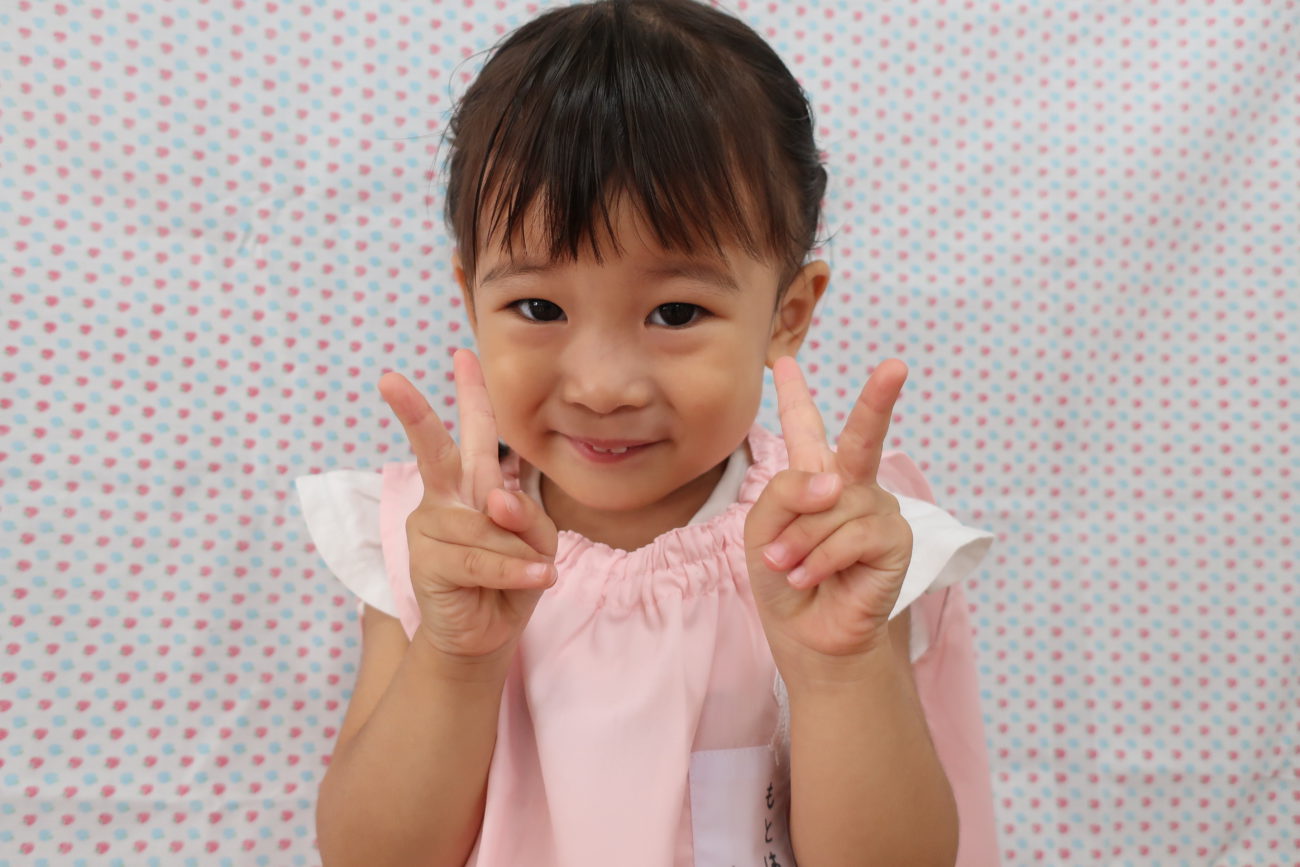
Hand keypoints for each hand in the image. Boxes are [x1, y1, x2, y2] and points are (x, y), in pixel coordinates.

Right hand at [377, 348, 557, 662]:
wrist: (486, 636)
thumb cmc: (510, 580)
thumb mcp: (536, 541)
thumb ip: (525, 514)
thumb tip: (493, 499)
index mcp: (473, 486)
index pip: (476, 434)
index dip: (471, 394)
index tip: (462, 354)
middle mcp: (446, 499)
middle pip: (434, 452)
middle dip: (415, 414)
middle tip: (389, 380)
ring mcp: (430, 529)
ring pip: (488, 525)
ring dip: (521, 554)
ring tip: (531, 573)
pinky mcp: (427, 562)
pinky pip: (484, 558)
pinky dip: (515, 571)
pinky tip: (541, 578)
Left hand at [744, 355, 912, 666]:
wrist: (807, 636)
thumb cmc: (782, 582)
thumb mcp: (761, 531)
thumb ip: (784, 493)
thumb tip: (835, 482)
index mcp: (814, 479)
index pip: (806, 430)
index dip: (796, 395)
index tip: (785, 361)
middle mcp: (851, 488)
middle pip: (862, 436)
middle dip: (878, 399)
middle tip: (895, 366)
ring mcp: (877, 511)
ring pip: (834, 505)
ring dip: (801, 541)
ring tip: (788, 568)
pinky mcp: (895, 541)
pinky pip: (852, 534)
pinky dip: (821, 559)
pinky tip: (808, 577)